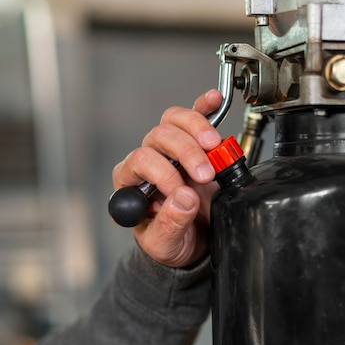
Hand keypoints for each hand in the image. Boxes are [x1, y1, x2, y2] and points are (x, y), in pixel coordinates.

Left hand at [112, 89, 222, 267]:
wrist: (192, 244)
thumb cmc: (170, 243)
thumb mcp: (164, 244)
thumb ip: (170, 223)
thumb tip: (183, 199)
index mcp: (130, 183)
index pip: (141, 160)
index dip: (163, 173)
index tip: (183, 191)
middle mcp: (147, 162)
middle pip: (159, 136)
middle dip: (185, 152)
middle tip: (205, 174)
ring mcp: (169, 152)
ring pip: (174, 122)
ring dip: (197, 131)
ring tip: (214, 148)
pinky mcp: (193, 146)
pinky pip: (193, 118)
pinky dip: (205, 107)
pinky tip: (214, 100)